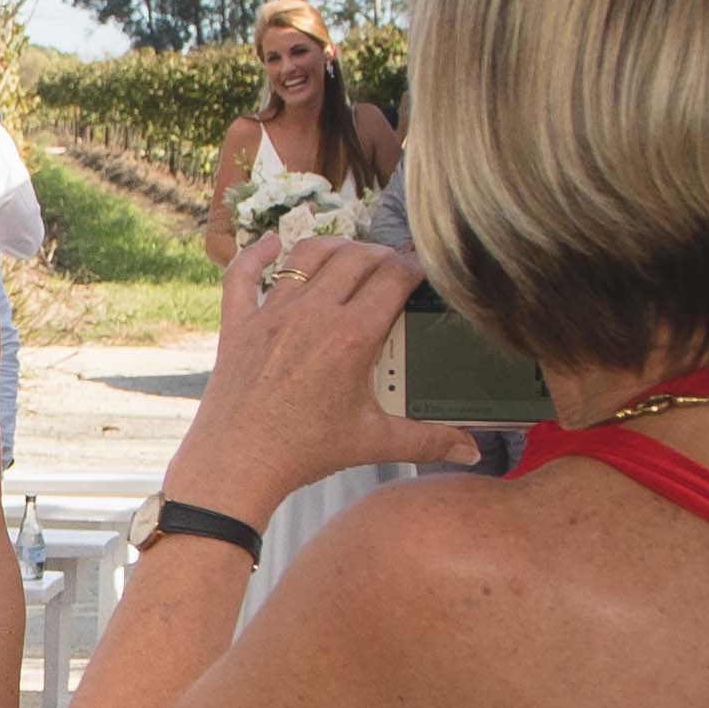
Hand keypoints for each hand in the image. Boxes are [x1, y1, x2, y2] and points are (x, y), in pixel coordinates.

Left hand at [184, 235, 473, 522]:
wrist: (238, 464)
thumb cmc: (305, 452)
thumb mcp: (373, 442)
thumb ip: (427, 441)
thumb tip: (470, 450)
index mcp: (352, 335)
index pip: (394, 277)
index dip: (414, 265)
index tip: (422, 268)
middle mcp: (313, 313)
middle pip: (355, 258)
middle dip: (380, 254)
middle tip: (391, 265)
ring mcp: (272, 313)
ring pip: (306, 254)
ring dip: (333, 247)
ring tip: (349, 253)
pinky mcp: (239, 322)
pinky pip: (243, 273)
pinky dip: (256, 253)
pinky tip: (271, 243)